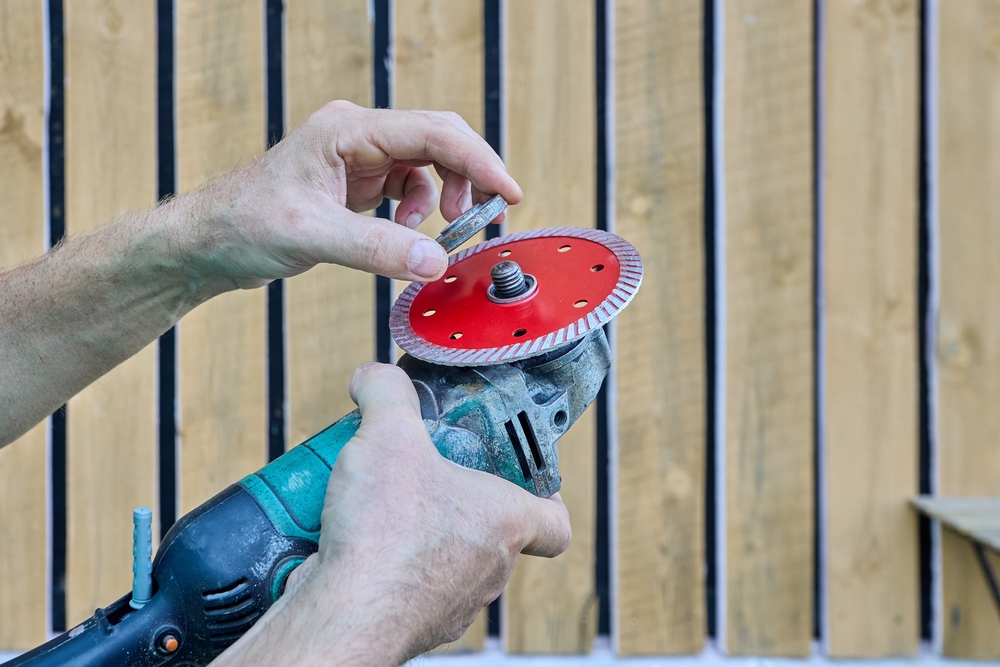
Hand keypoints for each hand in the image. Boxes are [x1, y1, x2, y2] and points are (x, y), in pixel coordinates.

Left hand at [172, 101, 522, 290]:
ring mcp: (358, 157)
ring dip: (444, 199)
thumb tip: (436, 261)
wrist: (210, 242)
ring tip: (436, 234)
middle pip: (437, 141)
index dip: (479, 161)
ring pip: (428, 166)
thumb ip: (376, 248)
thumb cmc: (244, 225)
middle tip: (488, 217)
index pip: (431, 133)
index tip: (510, 192)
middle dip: (469, 177)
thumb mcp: (311, 236)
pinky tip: (404, 235)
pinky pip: (409, 188)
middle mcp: (357, 135)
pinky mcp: (357, 182)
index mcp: (347, 130)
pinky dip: (419, 212)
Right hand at [211, 363, 570, 665]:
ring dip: (417, 531)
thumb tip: (373, 378)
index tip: (522, 479)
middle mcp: (488, 570)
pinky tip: (351, 537)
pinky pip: (403, 582)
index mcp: (505, 523)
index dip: (545, 497)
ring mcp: (451, 602)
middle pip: (489, 530)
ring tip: (376, 501)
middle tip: (423, 472)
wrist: (345, 612)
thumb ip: (386, 393)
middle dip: (455, 500)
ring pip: (445, 558)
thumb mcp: (389, 433)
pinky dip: (382, 561)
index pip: (554, 521)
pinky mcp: (409, 620)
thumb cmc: (386, 532)